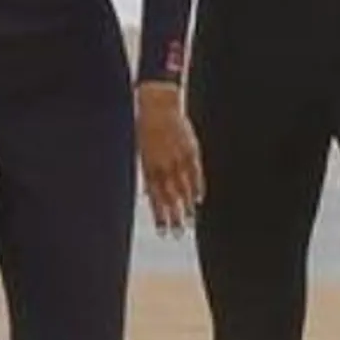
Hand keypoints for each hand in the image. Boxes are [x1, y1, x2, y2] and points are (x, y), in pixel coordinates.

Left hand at [135, 83, 204, 231]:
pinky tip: (198, 200)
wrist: (158, 105)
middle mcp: (163, 166)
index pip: (155, 198)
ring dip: (186, 206)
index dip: (159, 216)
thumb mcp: (140, 152)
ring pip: (183, 188)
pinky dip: (197, 187)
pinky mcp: (190, 150)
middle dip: (173, 217)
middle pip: (170, 198)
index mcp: (149, 167)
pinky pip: (195, 173)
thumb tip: (147, 194)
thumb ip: (147, 174)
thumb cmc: (146, 127)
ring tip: (190, 222)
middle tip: (177, 234)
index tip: (162, 231)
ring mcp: (178, 159)